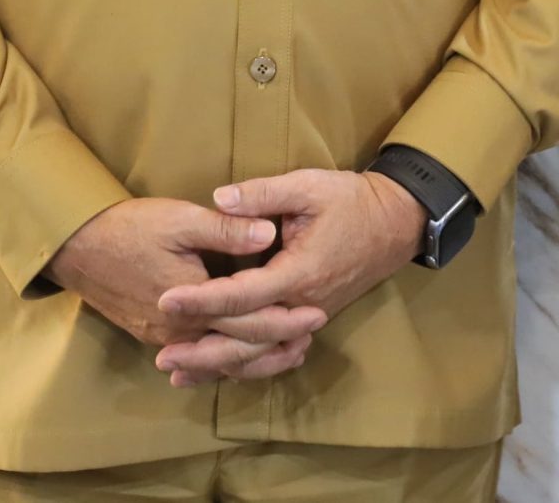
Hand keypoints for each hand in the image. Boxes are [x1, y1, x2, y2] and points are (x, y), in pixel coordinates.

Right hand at [44, 197, 326, 383]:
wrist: (76, 248)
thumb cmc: (130, 228)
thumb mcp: (181, 219)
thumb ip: (226, 230)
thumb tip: (270, 234)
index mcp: (192, 304)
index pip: (249, 323)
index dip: (286, 320)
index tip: (317, 313)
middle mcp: (179, 332)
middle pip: (238, 350)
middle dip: (277, 345)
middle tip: (311, 337)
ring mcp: (163, 338)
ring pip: (218, 360)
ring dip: (254, 359)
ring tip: (287, 352)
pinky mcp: (153, 336)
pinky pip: (197, 356)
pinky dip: (224, 359)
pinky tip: (240, 355)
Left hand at [153, 169, 427, 370]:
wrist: (396, 222)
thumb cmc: (352, 201)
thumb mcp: (309, 186)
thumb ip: (262, 194)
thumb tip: (217, 198)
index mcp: (299, 272)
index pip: (243, 294)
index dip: (202, 299)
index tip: (165, 300)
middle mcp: (304, 304)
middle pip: (248, 339)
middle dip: (203, 349)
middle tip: (161, 355)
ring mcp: (310, 316)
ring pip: (260, 354)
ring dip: (218, 365)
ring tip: (176, 372)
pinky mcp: (310, 318)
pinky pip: (274, 351)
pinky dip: (245, 365)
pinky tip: (216, 370)